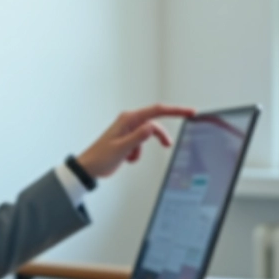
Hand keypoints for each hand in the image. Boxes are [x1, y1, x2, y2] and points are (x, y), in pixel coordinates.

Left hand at [76, 104, 194, 178]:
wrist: (89, 168)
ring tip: (132, 156)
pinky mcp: (128, 139)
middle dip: (160, 136)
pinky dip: (137, 153)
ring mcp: (129, 130)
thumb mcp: (121, 148)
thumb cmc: (100, 157)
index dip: (175, 111)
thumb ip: (137, 137)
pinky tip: (126, 158)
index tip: (189, 112)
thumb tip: (151, 127)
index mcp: (128, 119)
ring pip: (148, 135)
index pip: (157, 111)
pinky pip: (141, 144)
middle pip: (155, 124)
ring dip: (143, 148)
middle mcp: (129, 122)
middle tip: (169, 145)